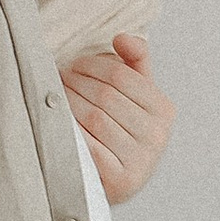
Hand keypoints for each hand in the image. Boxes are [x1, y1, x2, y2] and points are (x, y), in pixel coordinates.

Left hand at [62, 30, 175, 201]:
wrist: (117, 183)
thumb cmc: (123, 133)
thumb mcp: (136, 97)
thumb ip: (134, 62)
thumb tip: (122, 37)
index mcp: (164, 110)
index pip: (121, 76)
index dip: (91, 65)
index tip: (73, 66)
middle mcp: (157, 135)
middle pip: (105, 95)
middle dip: (75, 83)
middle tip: (58, 79)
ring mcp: (140, 160)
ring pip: (94, 117)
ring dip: (68, 103)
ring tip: (55, 96)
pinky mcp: (120, 180)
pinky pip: (89, 145)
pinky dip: (71, 130)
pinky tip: (59, 122)